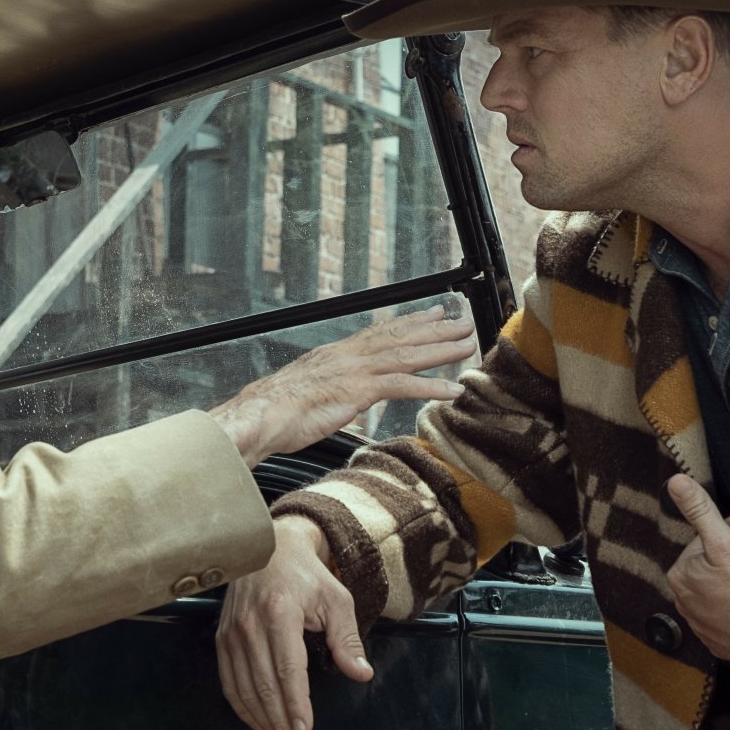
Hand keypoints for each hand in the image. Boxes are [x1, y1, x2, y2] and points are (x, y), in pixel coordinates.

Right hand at [207, 306, 474, 466]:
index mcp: (338, 354)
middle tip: (465, 320)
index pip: (381, 332)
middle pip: (401, 337)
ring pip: (407, 355)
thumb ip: (330, 390)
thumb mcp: (308, 393)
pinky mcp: (357, 391)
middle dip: (437, 329)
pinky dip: (431, 387)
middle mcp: (349, 355)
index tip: (435, 313)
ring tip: (469, 344)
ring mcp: (354, 371)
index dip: (411, 321)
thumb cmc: (276, 411)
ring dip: (442, 350)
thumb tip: (342, 398)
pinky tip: (453, 390)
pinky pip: (402, 386)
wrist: (259, 416)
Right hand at [216, 516, 372, 729]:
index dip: (295, 703)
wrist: (270, 549)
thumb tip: (362, 673)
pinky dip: (243, 707)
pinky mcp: (222, 638)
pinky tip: (259, 723)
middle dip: (281, 723)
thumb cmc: (307, 575)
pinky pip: (229, 681)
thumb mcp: (336, 599)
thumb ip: (347, 639)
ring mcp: (231, 633)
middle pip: (264, 686)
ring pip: (245, 689)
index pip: (287, 669)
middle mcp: (250, 625)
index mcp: (279, 612)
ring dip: (263, 721)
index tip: (305, 729)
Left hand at [664, 474, 729, 670]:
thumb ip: (699, 510)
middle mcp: (684, 603)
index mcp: (679, 576)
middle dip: (729, 559)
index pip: (702, 545)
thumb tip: (676, 482)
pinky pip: (728, 620)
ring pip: (718, 594)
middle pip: (710, 570)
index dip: (726, 534)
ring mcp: (702, 627)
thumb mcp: (723, 541)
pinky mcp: (721, 644)